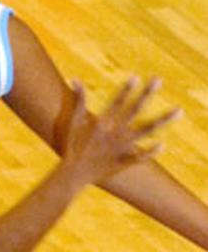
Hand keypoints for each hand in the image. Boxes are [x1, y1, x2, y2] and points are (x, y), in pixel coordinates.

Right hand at [60, 77, 181, 184]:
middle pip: (134, 110)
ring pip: (147, 130)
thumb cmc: (72, 146)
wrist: (73, 174)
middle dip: (146, 94)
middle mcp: (114, 134)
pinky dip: (151, 151)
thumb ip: (79, 101)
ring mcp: (121, 148)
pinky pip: (141, 156)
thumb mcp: (73, 122)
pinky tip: (161, 145)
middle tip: (157, 80)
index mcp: (101, 124)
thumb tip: (76, 79)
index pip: (116, 102)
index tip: (136, 77)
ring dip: (164, 120)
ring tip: (178, 110)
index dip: (126, 89)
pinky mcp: (123, 162)